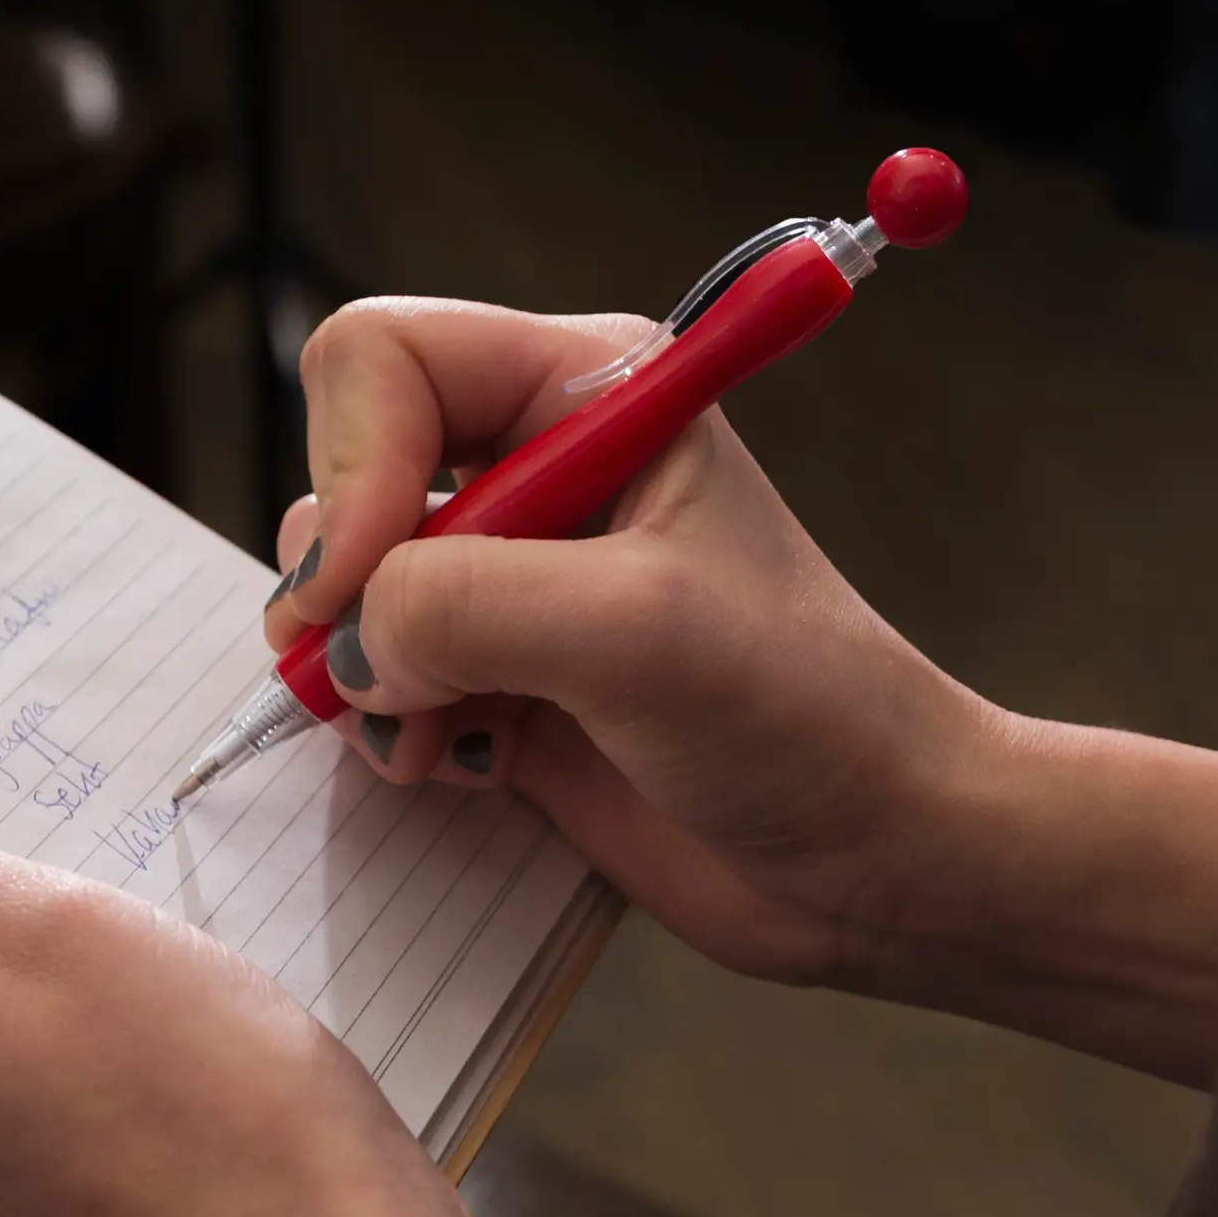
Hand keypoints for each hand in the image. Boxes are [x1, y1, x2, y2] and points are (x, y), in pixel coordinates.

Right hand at [269, 297, 997, 993]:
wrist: (873, 857)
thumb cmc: (806, 716)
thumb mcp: (637, 633)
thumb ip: (466, 605)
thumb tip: (344, 644)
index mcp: (591, 392)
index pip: (388, 359)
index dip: (353, 460)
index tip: (366, 581)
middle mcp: (541, 467)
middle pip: (350, 466)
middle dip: (346, 576)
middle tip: (385, 668)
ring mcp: (515, 579)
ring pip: (347, 582)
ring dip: (358, 665)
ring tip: (431, 729)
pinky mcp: (500, 678)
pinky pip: (372, 674)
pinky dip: (386, 723)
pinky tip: (461, 761)